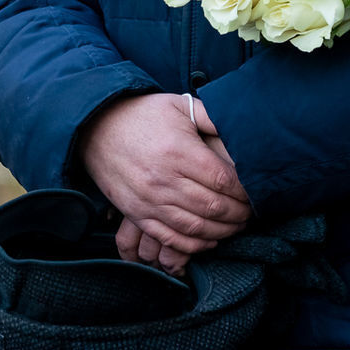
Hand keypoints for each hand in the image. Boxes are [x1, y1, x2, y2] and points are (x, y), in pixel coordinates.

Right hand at [80, 93, 251, 274]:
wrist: (95, 128)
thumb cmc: (142, 115)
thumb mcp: (178, 105)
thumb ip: (211, 116)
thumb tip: (242, 129)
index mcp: (177, 151)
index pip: (222, 180)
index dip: (244, 191)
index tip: (254, 192)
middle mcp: (163, 179)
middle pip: (213, 206)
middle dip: (238, 214)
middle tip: (250, 213)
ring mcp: (148, 200)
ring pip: (196, 227)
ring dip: (222, 231)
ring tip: (236, 226)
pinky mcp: (136, 214)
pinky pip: (171, 238)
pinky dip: (195, 245)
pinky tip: (210, 238)